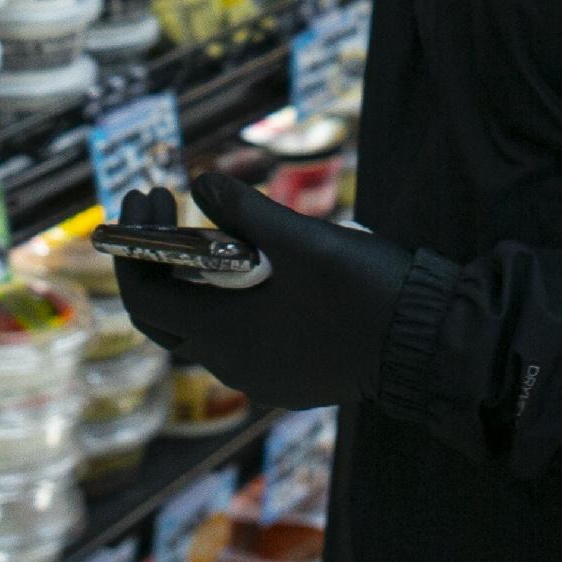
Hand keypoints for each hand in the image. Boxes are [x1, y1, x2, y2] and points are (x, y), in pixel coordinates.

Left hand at [114, 172, 418, 411]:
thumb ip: (246, 212)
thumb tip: (200, 182)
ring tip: (208, 225)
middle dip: (156, 259)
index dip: (134, 247)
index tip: (148, 197)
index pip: (145, 297)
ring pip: (203, 327)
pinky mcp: (287, 379)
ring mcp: (260, 378)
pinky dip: (226, 300)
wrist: (427, 346)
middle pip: (166, 315)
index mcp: (224, 335)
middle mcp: (232, 366)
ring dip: (193, 278)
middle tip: (163, 205)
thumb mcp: (302, 239)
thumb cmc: (363, 290)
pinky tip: (249, 266)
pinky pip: (238, 341)